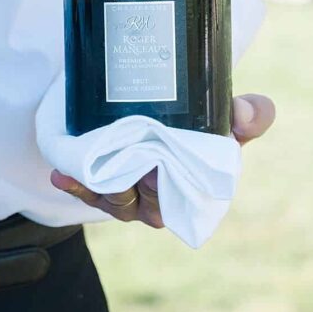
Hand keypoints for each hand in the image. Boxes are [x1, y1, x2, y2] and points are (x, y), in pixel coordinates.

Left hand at [50, 94, 275, 228]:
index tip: (157, 173)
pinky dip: (74, 184)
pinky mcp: (100, 184)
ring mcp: (127, 193)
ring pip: (111, 199)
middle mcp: (157, 199)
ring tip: (87, 167)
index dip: (167, 195)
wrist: (164, 107)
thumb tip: (244, 114)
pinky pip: (86, 191)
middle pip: (141, 204)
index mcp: (192, 192)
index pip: (181, 204)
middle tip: (128, 165)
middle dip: (132, 189)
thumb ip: (253, 114)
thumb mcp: (230, 116)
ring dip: (99, 186)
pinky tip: (60, 174)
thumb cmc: (207, 121)